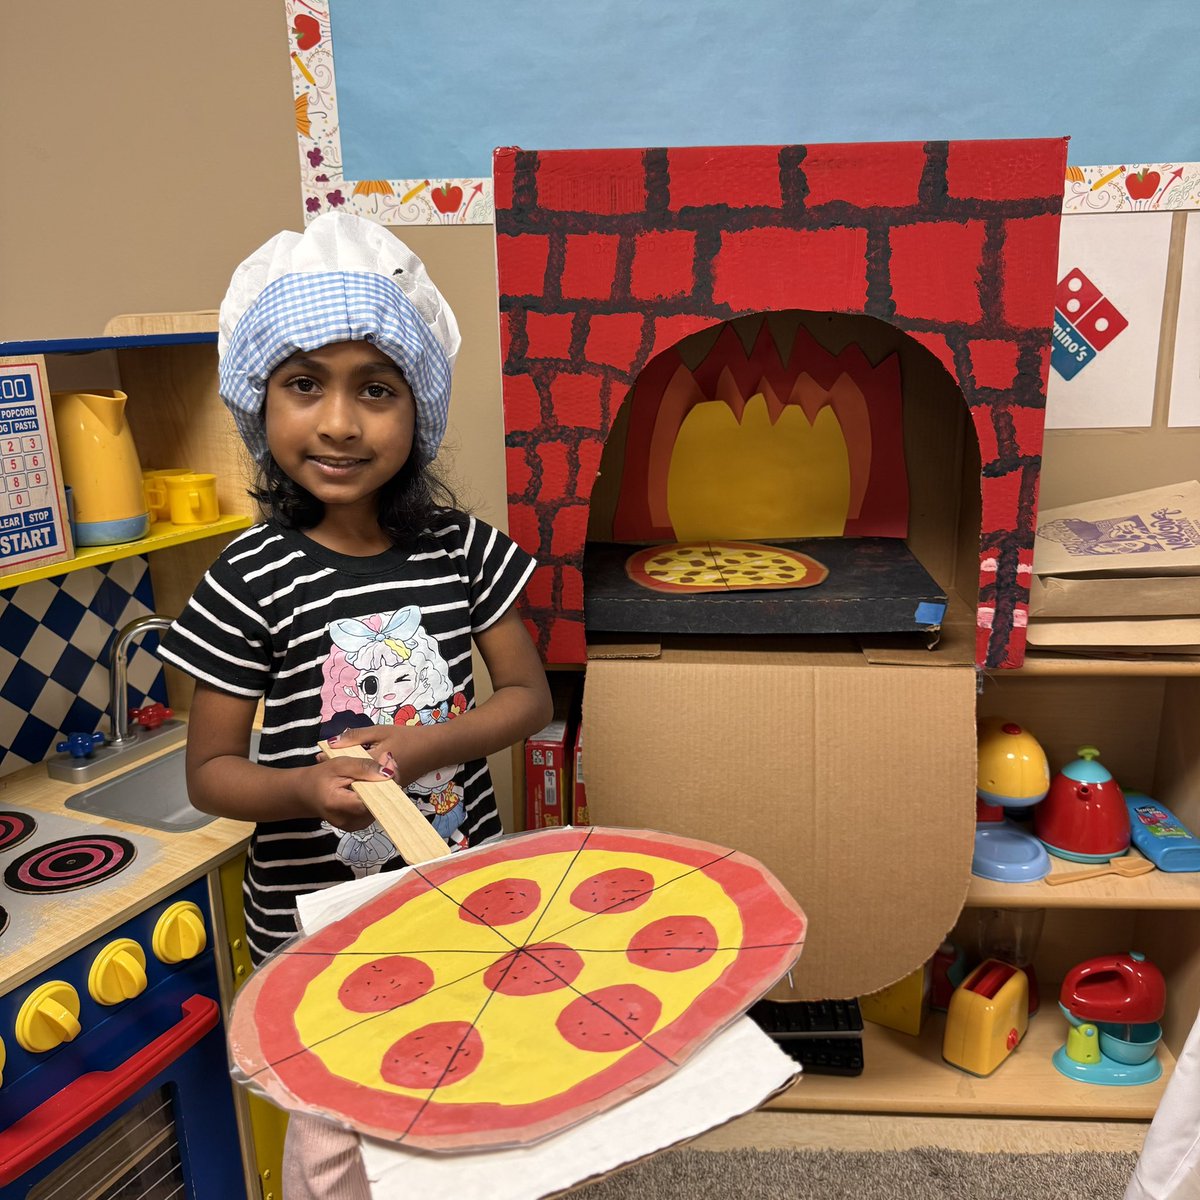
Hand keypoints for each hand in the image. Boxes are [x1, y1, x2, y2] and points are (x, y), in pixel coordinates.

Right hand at [295, 755, 392, 830]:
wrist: (306, 794)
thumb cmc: (320, 777)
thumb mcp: (338, 764)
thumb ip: (363, 767)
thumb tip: (388, 773)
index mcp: (338, 805)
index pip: (373, 799)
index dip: (385, 781)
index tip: (389, 762)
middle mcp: (348, 821)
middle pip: (380, 803)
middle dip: (386, 781)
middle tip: (386, 761)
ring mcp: (354, 826)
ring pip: (380, 806)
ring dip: (383, 787)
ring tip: (377, 771)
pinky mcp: (358, 825)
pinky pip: (375, 809)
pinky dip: (377, 795)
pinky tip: (372, 783)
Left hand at [322, 724, 437, 787]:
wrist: (434, 749)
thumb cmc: (407, 737)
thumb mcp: (380, 731)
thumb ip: (355, 737)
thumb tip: (331, 743)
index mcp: (373, 765)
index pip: (346, 767)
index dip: (331, 762)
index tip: (318, 758)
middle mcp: (378, 781)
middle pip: (351, 779)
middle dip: (338, 771)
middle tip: (323, 761)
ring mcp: (385, 788)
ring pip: (360, 784)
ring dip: (349, 775)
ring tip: (336, 766)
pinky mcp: (390, 790)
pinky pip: (371, 786)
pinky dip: (362, 778)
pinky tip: (356, 769)